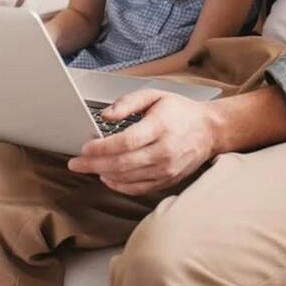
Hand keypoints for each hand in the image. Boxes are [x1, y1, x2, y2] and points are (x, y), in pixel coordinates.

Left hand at [67, 89, 215, 194]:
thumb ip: (128, 103)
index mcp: (162, 126)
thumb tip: (105, 115)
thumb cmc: (180, 112)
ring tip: (90, 168)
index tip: (85, 147)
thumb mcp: (156, 96)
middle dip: (93, 165)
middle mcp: (165, 150)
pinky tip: (109, 178)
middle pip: (122, 163)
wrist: (210, 130)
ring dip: (103, 175)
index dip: (101, 148)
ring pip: (127, 178)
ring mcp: (167, 169)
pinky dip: (119, 185)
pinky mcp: (168, 180)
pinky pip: (138, 188)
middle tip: (75, 164)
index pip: (126, 141)